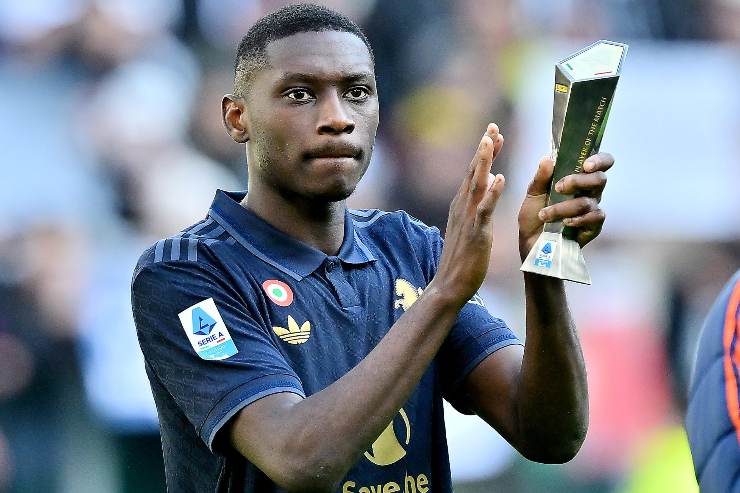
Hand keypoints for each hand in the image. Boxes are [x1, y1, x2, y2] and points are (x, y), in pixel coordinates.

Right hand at [432, 123, 505, 306]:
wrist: (450, 285)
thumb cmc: (461, 261)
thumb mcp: (467, 230)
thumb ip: (472, 212)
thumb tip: (479, 198)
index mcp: (462, 206)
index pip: (473, 173)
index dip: (483, 153)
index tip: (493, 134)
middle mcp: (462, 208)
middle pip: (473, 172)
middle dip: (483, 149)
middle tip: (492, 127)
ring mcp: (468, 219)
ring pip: (476, 184)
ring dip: (484, 162)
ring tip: (491, 141)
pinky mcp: (476, 233)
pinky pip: (485, 210)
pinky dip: (492, 193)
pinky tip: (500, 178)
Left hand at [518, 152, 613, 258]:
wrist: (531, 243)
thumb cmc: (534, 216)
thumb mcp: (532, 194)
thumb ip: (541, 178)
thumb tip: (548, 159)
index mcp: (577, 179)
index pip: (600, 163)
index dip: (599, 160)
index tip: (585, 164)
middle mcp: (589, 192)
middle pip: (600, 178)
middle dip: (578, 181)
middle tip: (559, 188)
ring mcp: (592, 209)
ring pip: (588, 201)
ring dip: (564, 207)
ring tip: (545, 215)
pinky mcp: (593, 227)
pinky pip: (594, 218)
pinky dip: (577, 219)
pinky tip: (564, 223)